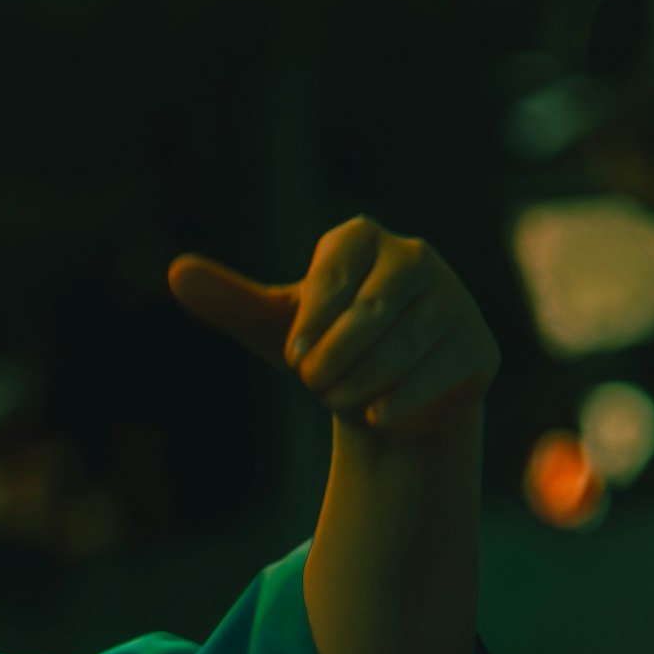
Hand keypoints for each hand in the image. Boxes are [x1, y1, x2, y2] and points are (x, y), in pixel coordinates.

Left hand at [169, 220, 497, 447]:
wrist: (386, 401)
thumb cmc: (326, 349)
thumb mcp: (275, 327)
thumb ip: (229, 299)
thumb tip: (175, 272)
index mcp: (362, 238)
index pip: (333, 272)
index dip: (311, 320)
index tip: (295, 355)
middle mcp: (416, 258)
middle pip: (370, 312)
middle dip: (332, 361)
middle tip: (316, 383)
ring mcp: (455, 300)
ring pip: (402, 347)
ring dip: (359, 385)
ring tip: (343, 398)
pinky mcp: (478, 346)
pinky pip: (435, 375)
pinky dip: (398, 403)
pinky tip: (378, 415)